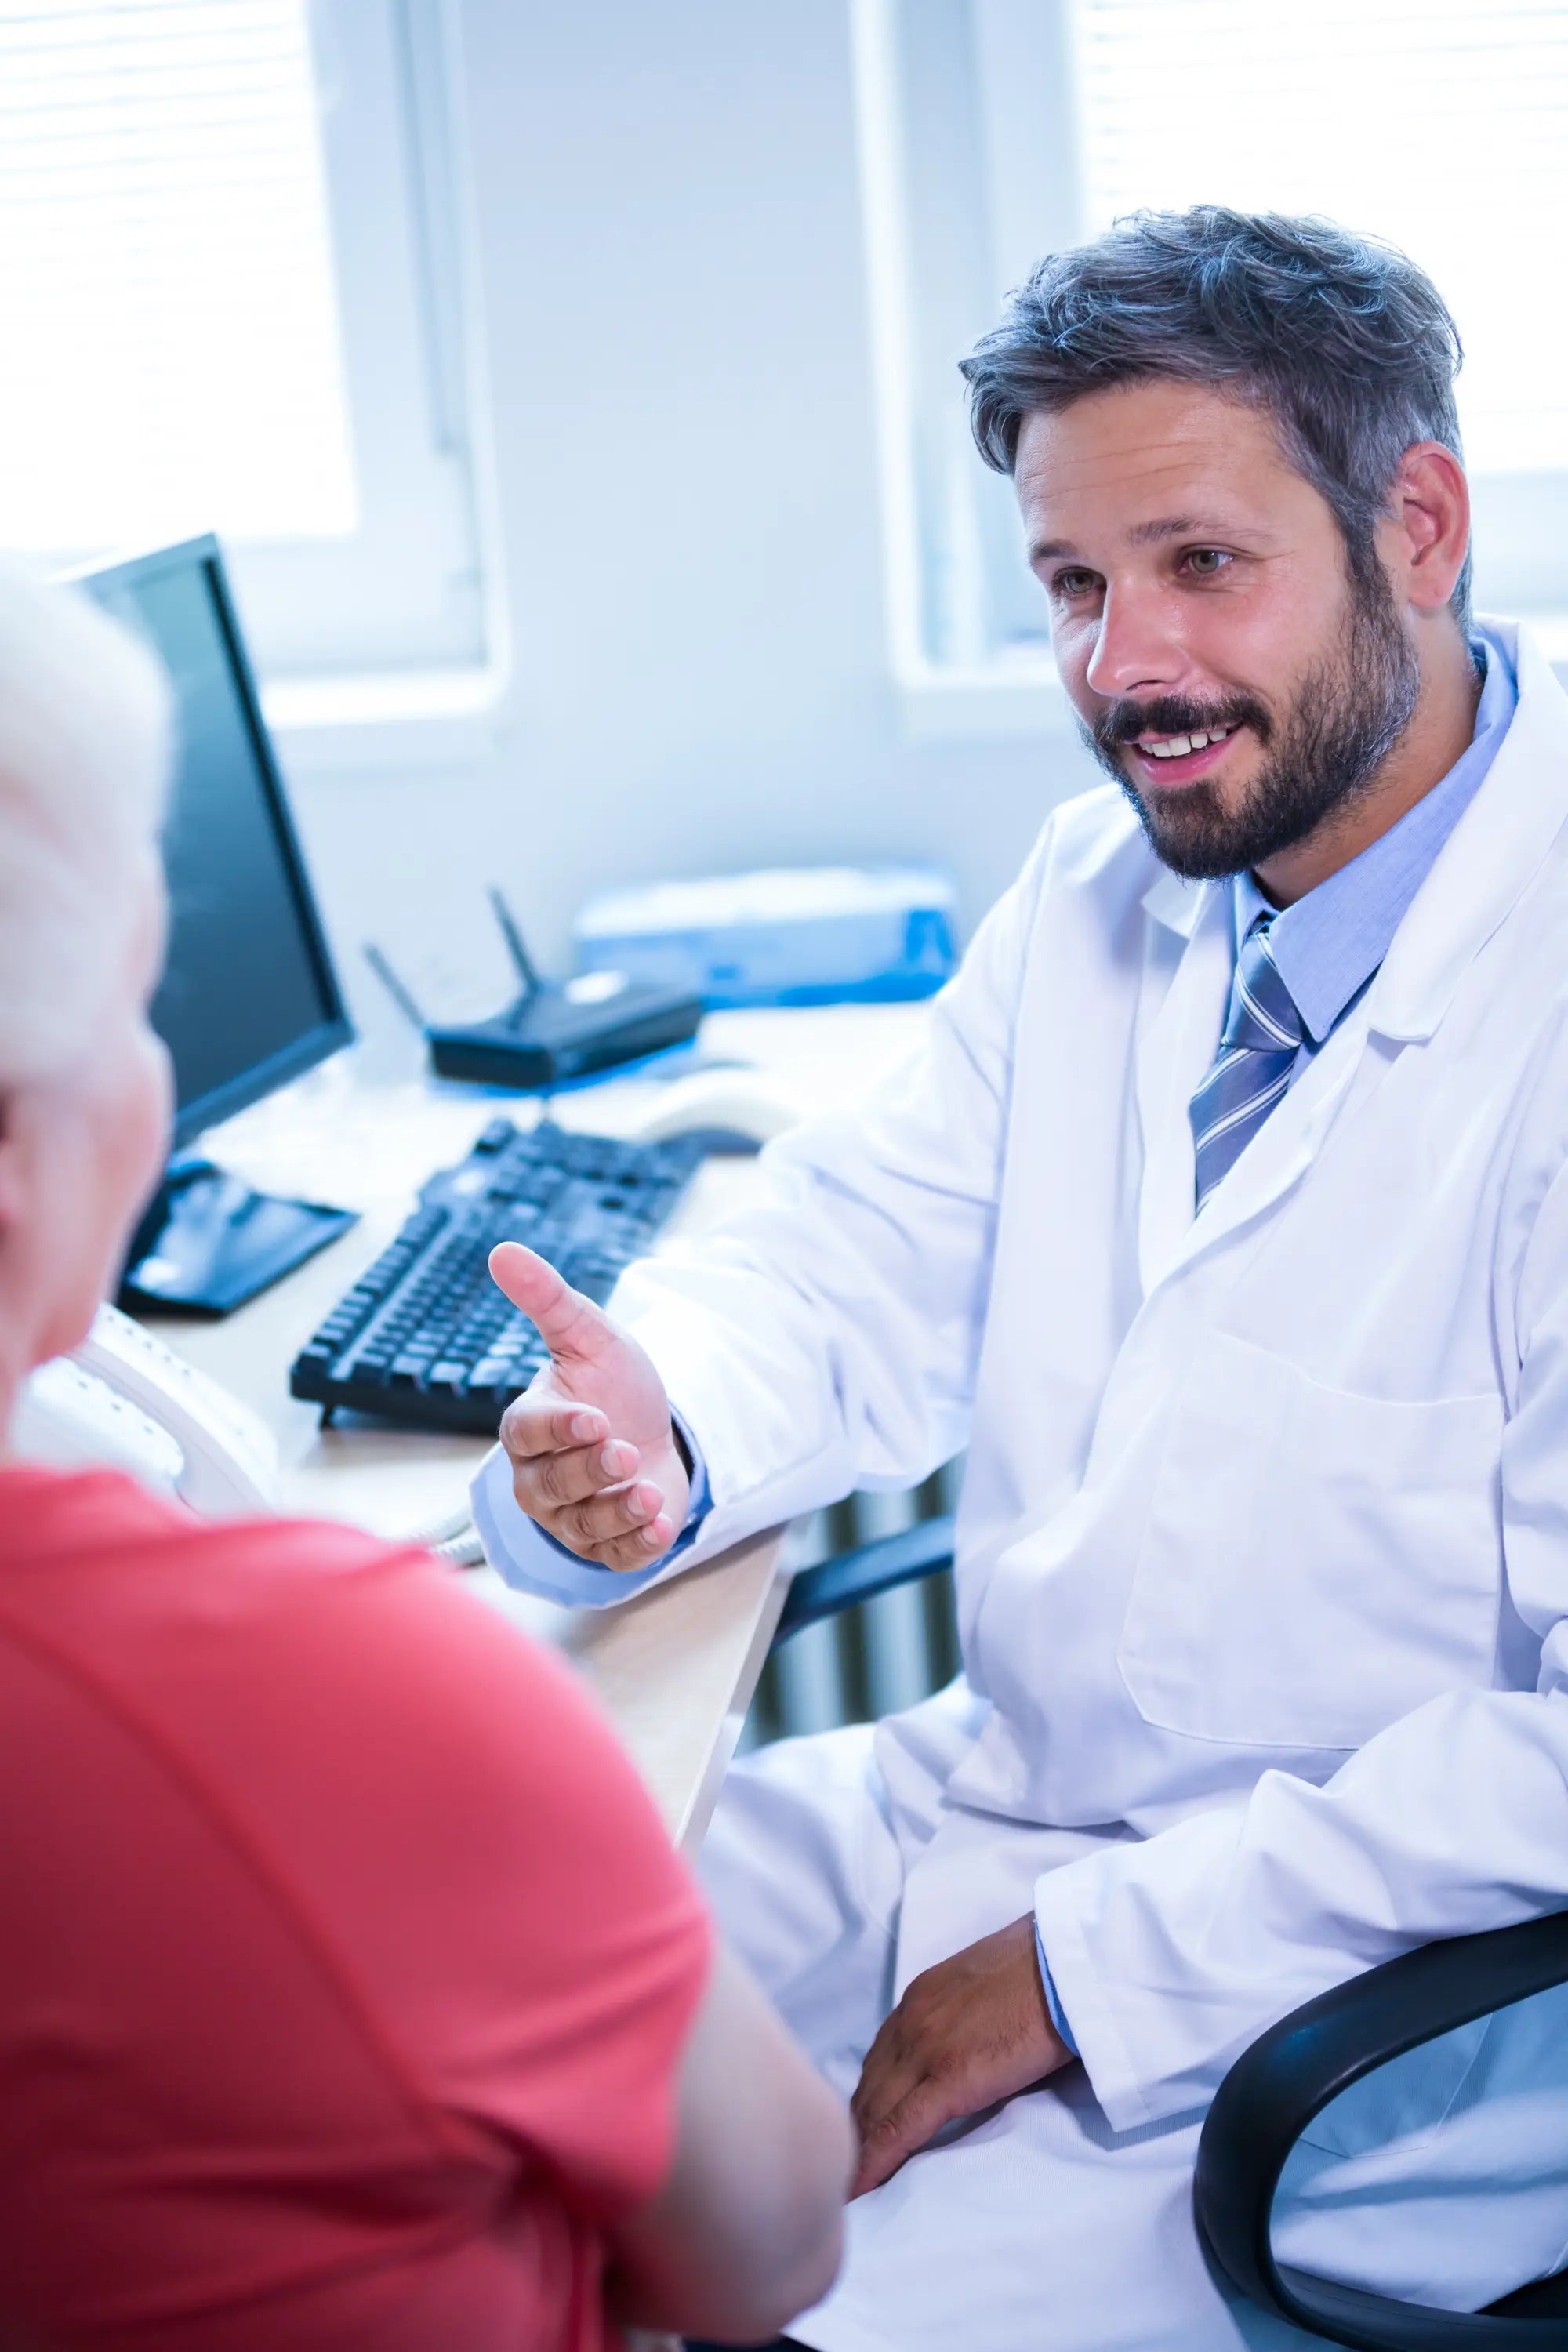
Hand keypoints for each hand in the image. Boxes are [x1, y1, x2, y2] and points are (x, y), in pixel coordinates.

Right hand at [489, 1241, 691, 1570]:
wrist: (653, 1429)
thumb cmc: (611, 1384)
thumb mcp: (591, 1337)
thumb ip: (548, 1300)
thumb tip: (503, 1250)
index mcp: (529, 1427)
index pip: (528, 1433)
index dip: (559, 1429)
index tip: (593, 1419)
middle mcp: (541, 1478)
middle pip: (552, 1486)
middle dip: (590, 1472)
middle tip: (623, 1451)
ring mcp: (572, 1518)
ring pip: (582, 1526)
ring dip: (616, 1511)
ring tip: (647, 1492)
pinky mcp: (608, 1546)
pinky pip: (614, 1556)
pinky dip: (637, 1545)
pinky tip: (660, 1525)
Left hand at [849, 1915, 1068, 2196]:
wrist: (1066, 1964)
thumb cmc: (1045, 1972)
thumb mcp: (986, 1986)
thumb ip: (964, 2014)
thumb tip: (970, 2043)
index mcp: (922, 1998)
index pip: (881, 2057)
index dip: (868, 2097)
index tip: (858, 2127)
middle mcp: (911, 2021)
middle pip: (869, 2086)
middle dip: (855, 2127)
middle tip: (845, 2163)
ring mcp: (924, 2049)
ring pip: (875, 2110)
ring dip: (859, 2146)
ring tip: (848, 2181)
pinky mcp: (948, 2078)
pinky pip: (899, 2129)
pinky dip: (875, 2162)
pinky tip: (862, 2189)